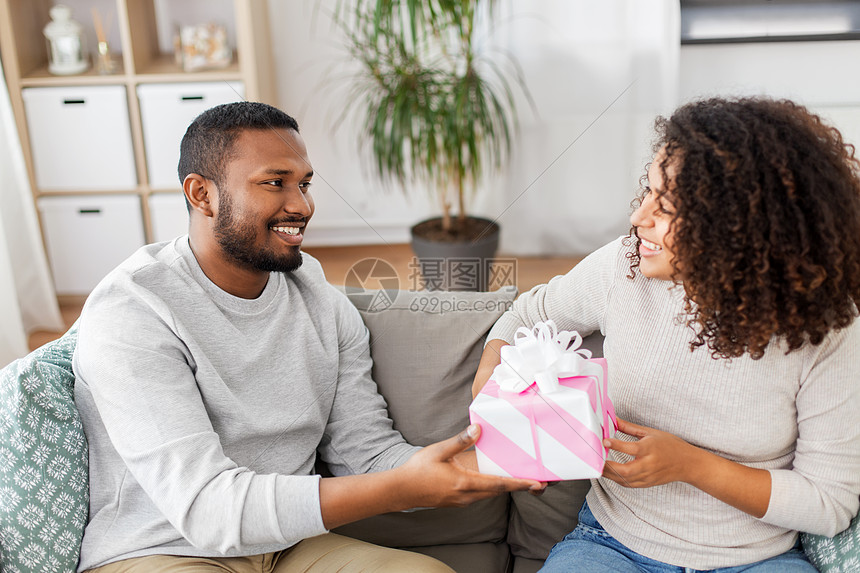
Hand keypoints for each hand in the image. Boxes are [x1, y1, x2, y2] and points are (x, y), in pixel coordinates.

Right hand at [397, 424, 545, 506]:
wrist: (401, 491)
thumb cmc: (418, 470)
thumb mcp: (438, 451)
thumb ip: (459, 441)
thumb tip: (478, 429)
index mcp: (464, 483)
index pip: (498, 484)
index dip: (519, 483)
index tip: (537, 483)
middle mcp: (467, 495)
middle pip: (499, 491)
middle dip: (519, 486)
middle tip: (540, 482)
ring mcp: (462, 501)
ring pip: (491, 494)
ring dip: (507, 487)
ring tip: (523, 480)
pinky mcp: (458, 501)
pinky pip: (481, 494)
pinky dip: (493, 488)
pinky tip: (496, 479)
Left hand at [601, 418, 698, 487]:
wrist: (688, 464)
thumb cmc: (670, 446)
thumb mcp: (651, 432)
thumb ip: (629, 428)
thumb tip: (613, 419)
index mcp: (650, 449)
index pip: (630, 448)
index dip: (616, 445)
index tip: (604, 441)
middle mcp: (648, 464)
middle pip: (625, 470)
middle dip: (608, 466)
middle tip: (595, 459)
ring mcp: (647, 476)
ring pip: (624, 480)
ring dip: (609, 474)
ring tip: (597, 466)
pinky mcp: (646, 484)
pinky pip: (628, 484)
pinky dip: (616, 479)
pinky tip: (608, 472)